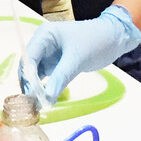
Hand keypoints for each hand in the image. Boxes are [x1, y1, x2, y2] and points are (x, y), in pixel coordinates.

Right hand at [19, 5, 140, 106]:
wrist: (113, 38)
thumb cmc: (95, 41)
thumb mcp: (77, 59)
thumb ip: (60, 77)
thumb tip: (46, 98)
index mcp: (44, 35)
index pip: (28, 56)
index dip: (27, 75)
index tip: (31, 95)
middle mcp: (42, 43)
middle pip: (28, 66)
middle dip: (29, 83)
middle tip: (32, 104)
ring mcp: (48, 54)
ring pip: (34, 73)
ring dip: (34, 88)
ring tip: (36, 105)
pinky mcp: (55, 64)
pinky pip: (44, 77)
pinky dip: (44, 87)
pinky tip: (44, 100)